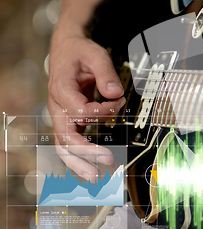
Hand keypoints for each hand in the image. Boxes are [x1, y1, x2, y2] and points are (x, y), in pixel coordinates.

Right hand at [48, 31, 125, 181]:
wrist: (67, 50)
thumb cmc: (80, 53)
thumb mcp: (95, 55)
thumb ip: (106, 73)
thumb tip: (115, 93)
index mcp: (61, 89)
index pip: (81, 111)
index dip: (103, 111)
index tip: (119, 101)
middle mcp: (57, 106)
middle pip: (66, 137)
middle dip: (86, 153)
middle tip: (106, 162)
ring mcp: (61, 115)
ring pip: (65, 145)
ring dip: (79, 163)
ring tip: (96, 178)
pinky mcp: (69, 120)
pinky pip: (71, 142)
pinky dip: (79, 157)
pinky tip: (91, 168)